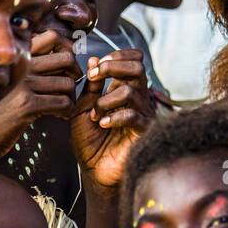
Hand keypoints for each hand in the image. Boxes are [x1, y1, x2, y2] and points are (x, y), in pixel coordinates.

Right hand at [0, 30, 79, 163]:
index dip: (68, 50)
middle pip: (67, 57)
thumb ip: (36, 62)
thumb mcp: (16, 77)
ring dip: (72, 97)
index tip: (67, 68)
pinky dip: (67, 110)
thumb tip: (69, 49)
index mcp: (19, 54)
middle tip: (68, 88)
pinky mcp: (27, 104)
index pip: (53, 36)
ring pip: (68, 83)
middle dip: (75, 74)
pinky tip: (58, 115)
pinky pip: (63, 102)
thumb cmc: (5, 105)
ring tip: (63, 106)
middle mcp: (20, 64)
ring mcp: (23, 83)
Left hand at [70, 50, 153, 190]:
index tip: (95, 68)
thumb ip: (91, 86)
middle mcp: (137, 99)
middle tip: (96, 76)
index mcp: (123, 89)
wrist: (94, 170)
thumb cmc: (89, 141)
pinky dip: (114, 117)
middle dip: (114, 66)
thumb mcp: (83, 108)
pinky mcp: (144, 131)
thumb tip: (94, 59)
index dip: (116, 57)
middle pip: (138, 67)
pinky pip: (134, 115)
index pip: (133, 61)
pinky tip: (103, 124)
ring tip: (96, 115)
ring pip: (132, 91)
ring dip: (107, 100)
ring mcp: (143, 114)